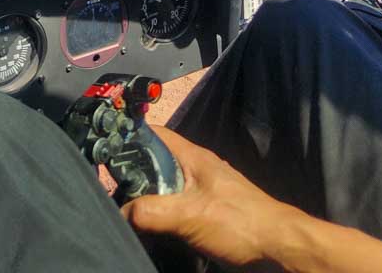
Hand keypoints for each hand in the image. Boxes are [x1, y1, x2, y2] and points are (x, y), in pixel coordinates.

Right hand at [121, 126, 293, 267]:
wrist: (277, 248)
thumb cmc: (240, 222)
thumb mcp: (190, 214)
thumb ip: (153, 211)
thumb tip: (121, 212)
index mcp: (193, 157)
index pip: (155, 133)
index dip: (130, 135)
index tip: (104, 146)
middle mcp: (195, 169)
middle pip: (156, 162)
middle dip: (132, 172)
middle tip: (108, 189)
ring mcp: (201, 191)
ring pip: (164, 186)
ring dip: (146, 197)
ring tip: (123, 211)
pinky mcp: (205, 213)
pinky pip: (174, 207)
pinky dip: (159, 215)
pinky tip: (148, 229)